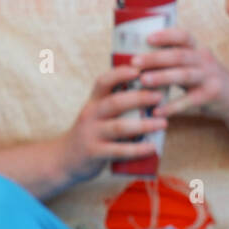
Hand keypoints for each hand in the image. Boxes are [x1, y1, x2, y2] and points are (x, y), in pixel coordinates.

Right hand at [61, 64, 168, 183]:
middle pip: (115, 102)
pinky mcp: (94, 153)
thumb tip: (147, 95)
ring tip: (163, 123)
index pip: (103, 82)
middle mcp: (90, 115)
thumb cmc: (90, 133)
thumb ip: (114, 106)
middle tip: (159, 96)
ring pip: (119, 127)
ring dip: (144, 124)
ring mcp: (91, 134)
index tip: (139, 69)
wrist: (64, 159)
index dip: (120, 74)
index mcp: (93, 102)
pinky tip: (152, 147)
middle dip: (139, 97)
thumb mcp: (95, 115)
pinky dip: (137, 149)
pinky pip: (119, 150)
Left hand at [134, 27, 228, 119]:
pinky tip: (157, 110)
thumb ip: (171, 60)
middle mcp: (203, 59)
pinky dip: (172, 106)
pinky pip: (190, 101)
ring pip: (184, 75)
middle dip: (155, 57)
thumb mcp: (191, 63)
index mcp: (195, 48)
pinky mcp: (211, 95)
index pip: (182, 36)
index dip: (166, 35)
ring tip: (143, 80)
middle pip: (178, 55)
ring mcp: (209, 77)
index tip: (147, 38)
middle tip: (135, 61)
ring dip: (162, 77)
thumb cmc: (202, 78)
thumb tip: (135, 59)